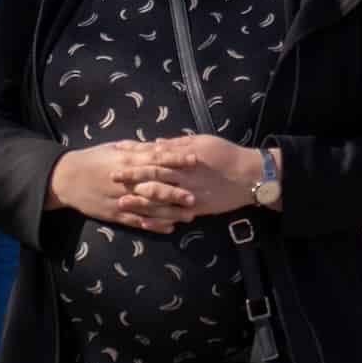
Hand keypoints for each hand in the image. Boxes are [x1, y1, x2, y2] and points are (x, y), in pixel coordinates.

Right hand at [49, 143, 190, 232]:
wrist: (66, 178)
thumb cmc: (94, 158)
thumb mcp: (115, 147)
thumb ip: (138, 148)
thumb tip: (162, 145)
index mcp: (127, 160)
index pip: (157, 159)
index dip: (177, 160)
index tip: (195, 160)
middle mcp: (126, 181)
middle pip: (155, 186)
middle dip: (176, 192)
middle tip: (195, 196)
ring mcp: (120, 199)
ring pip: (149, 207)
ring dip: (170, 212)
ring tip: (189, 216)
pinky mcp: (114, 214)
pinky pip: (137, 221)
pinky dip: (153, 225)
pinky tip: (169, 228)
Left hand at [118, 134, 263, 217]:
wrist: (249, 175)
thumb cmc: (227, 154)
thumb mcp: (204, 141)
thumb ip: (179, 143)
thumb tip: (157, 142)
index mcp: (184, 156)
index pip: (155, 155)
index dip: (136, 155)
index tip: (118, 155)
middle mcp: (184, 175)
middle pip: (153, 175)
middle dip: (132, 176)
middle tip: (112, 177)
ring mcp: (189, 193)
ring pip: (160, 197)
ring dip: (139, 200)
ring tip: (121, 201)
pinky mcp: (196, 208)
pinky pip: (173, 214)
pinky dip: (158, 218)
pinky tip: (143, 221)